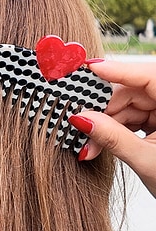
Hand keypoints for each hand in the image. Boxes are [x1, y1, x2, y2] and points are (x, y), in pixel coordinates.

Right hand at [68, 59, 155, 197]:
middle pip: (133, 92)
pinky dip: (117, 129)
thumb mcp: (145, 160)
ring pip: (129, 106)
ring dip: (107, 124)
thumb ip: (113, 138)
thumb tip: (83, 119)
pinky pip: (134, 117)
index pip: (148, 77)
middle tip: (81, 126)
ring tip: (92, 146)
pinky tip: (103, 143)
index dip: (119, 71)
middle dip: (104, 111)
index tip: (91, 69)